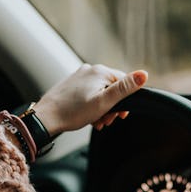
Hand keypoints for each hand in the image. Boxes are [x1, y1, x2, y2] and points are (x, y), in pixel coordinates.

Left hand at [33, 63, 147, 135]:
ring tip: (96, 121)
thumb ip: (125, 88)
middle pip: (112, 88)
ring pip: (100, 92)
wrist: (46, 117)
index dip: (126, 101)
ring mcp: (79, 76)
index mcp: (100, 71)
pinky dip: (91, 105)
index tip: (121, 116)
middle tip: (106, 121)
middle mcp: (90, 69)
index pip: (124, 82)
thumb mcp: (104, 102)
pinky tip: (87, 117)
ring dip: (102, 108)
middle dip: (112, 107)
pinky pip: (89, 93)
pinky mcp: (72, 84)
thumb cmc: (73, 112)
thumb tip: (144, 74)